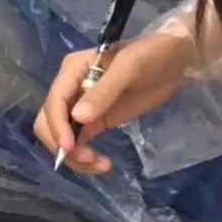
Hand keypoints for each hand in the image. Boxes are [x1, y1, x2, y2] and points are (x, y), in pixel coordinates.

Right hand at [34, 33, 191, 173]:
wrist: (173, 59)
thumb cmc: (153, 55)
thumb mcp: (130, 67)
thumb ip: (104, 91)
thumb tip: (78, 118)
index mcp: (72, 70)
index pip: (54, 102)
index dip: (57, 126)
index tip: (71, 148)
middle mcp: (69, 89)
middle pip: (48, 123)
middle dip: (62, 144)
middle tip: (89, 159)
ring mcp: (78, 107)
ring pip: (59, 137)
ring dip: (72, 156)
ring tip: (100, 165)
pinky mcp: (91, 121)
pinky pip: (76, 142)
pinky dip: (82, 157)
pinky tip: (100, 163)